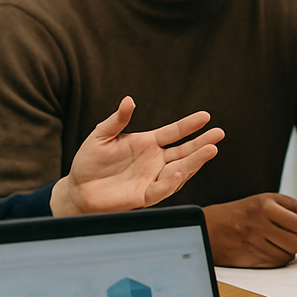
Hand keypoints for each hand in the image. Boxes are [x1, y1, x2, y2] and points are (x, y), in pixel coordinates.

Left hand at [50, 99, 222, 215]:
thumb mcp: (101, 135)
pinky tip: (180, 172)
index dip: (189, 125)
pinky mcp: (144, 195)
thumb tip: (128, 100)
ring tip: (210, 150)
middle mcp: (155, 161)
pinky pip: (162, 189)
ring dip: (195, 161)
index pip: (174, 133)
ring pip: (180, 170)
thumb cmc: (89, 161)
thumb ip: (117, 120)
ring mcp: (152, 178)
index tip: (205, 117)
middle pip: (184, 151)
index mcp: (148, 144)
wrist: (78, 189)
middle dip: (202, 143)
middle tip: (218, 134)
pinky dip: (172, 182)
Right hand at [204, 194, 296, 266]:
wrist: (213, 227)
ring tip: (280, 242)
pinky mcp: (250, 259)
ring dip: (289, 251)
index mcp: (266, 206)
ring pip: (289, 256)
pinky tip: (271, 249)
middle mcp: (260, 224)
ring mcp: (254, 243)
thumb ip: (293, 206)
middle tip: (293, 236)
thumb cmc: (244, 212)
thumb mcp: (267, 199)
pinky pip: (277, 264)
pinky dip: (278, 259)